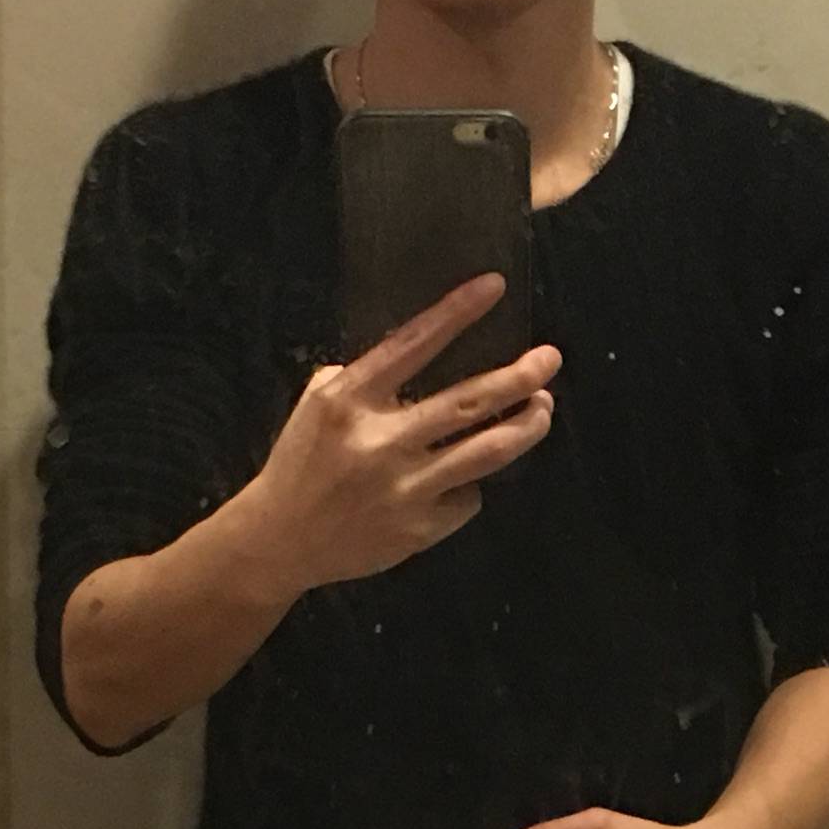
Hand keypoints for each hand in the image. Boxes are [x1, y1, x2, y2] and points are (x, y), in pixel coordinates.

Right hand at [231, 275, 558, 599]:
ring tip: (543, 409)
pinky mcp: (418, 529)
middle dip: (519, 377)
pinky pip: (466, 497)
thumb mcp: (316, 406)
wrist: (279, 541)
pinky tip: (462, 480)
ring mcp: (403, 488)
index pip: (413, 345)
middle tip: (549, 359)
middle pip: (469, 401)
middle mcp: (380, 442)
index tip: (495, 287)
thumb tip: (420, 355)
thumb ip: (363, 379)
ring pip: (486, 452)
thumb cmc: (301, 464)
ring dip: (525, 427)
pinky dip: (470, 485)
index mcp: (349, 401)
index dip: (456, 314)